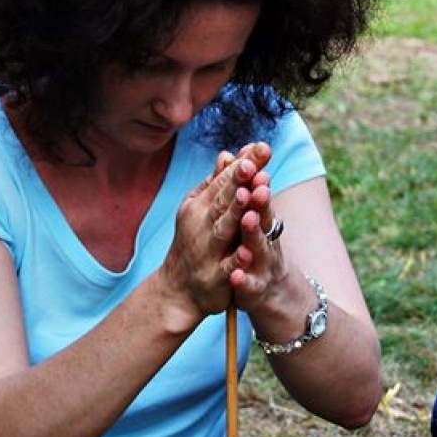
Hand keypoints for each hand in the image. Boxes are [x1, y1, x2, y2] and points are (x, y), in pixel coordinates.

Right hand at [161, 142, 275, 317]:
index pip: (225, 181)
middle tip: (253, 163)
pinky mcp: (215, 277)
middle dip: (238, 181)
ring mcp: (207, 251)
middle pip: (223, 200)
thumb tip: (228, 154)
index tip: (260, 146)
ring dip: (236, 213)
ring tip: (249, 196)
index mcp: (200, 206)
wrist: (176, 289)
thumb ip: (216, 184)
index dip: (243, 165)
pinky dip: (236, 261)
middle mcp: (201, 225)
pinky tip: (246, 252)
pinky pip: (227, 267)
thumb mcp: (201, 210)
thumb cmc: (193, 242)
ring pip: (224, 229)